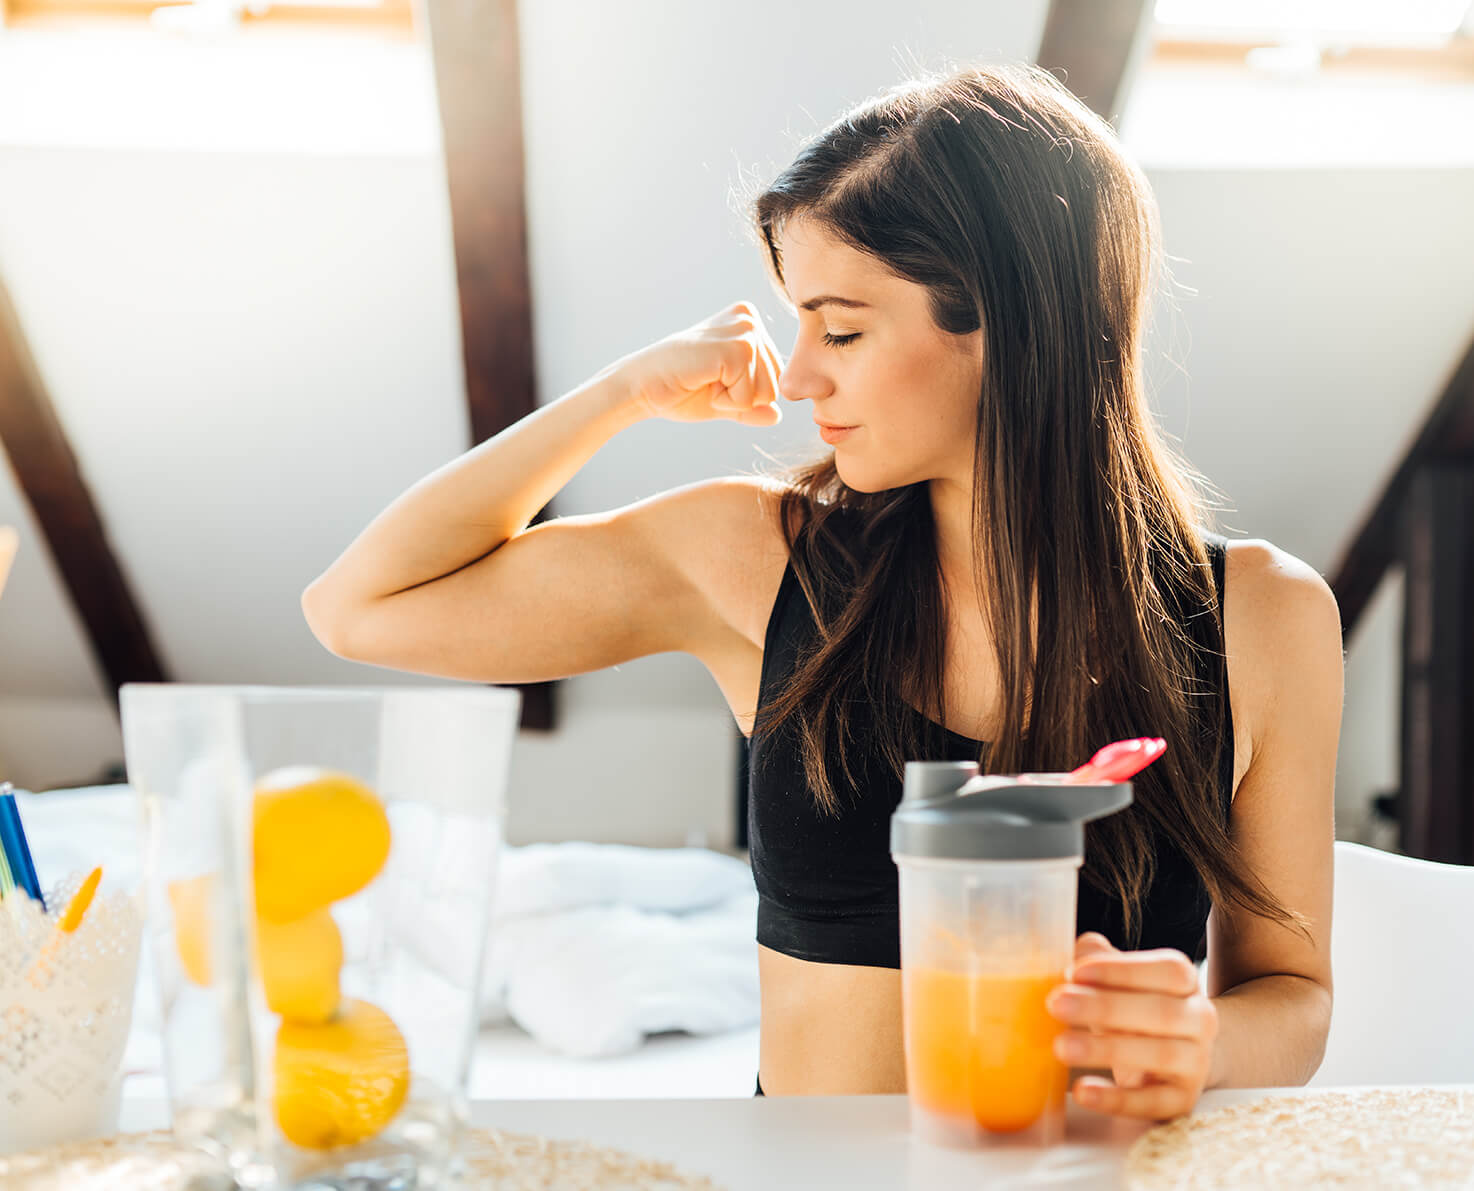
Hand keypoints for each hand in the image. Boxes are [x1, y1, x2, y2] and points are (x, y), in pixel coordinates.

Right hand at [619, 302, 783, 426]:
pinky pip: (749, 396)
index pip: (775, 378)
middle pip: (775, 385)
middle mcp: (749, 319)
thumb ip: (752, 406)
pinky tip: (701, 381)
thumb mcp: (724, 400)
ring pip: (766, 393)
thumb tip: (778, 416)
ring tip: (704, 379)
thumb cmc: (678, 391)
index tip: (711, 378)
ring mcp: (744, 331)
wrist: (641, 387)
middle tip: (706, 380)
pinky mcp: (737, 349)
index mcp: (749, 324)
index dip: (743, 393)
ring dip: (732, 399)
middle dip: (741, 397)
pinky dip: (725, 401)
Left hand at [1044, 932, 1217, 1121]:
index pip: (1167, 970)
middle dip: (1105, 1007)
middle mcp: (1200, 1019)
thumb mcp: (1118, 979)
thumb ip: (1096, 959)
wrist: (1177, 1057)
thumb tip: (1078, 953)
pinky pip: (1154, 1103)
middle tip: (1056, 1005)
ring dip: (1106, 1050)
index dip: (1122, 970)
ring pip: (1160, 1055)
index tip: (1075, 972)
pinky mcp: (1184, 1100)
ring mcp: (1197, 1062)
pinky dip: (1117, 1100)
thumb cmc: (1134, 1007)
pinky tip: (1082, 1091)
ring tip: (1061, 1047)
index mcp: (1185, 981)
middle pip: (1161, 1012)